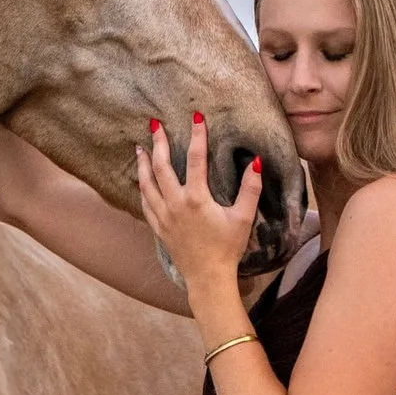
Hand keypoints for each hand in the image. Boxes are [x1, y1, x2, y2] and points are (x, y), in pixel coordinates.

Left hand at [134, 112, 262, 312]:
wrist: (208, 278)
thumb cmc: (227, 248)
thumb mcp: (243, 218)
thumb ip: (250, 189)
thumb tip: (256, 162)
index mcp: (196, 198)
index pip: (195, 158)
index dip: (197, 135)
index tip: (196, 117)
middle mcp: (175, 204)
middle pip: (161, 166)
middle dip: (158, 143)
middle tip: (155, 125)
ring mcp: (163, 216)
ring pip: (147, 183)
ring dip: (143, 164)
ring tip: (140, 148)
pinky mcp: (158, 227)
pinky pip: (146, 202)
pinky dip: (142, 188)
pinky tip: (142, 181)